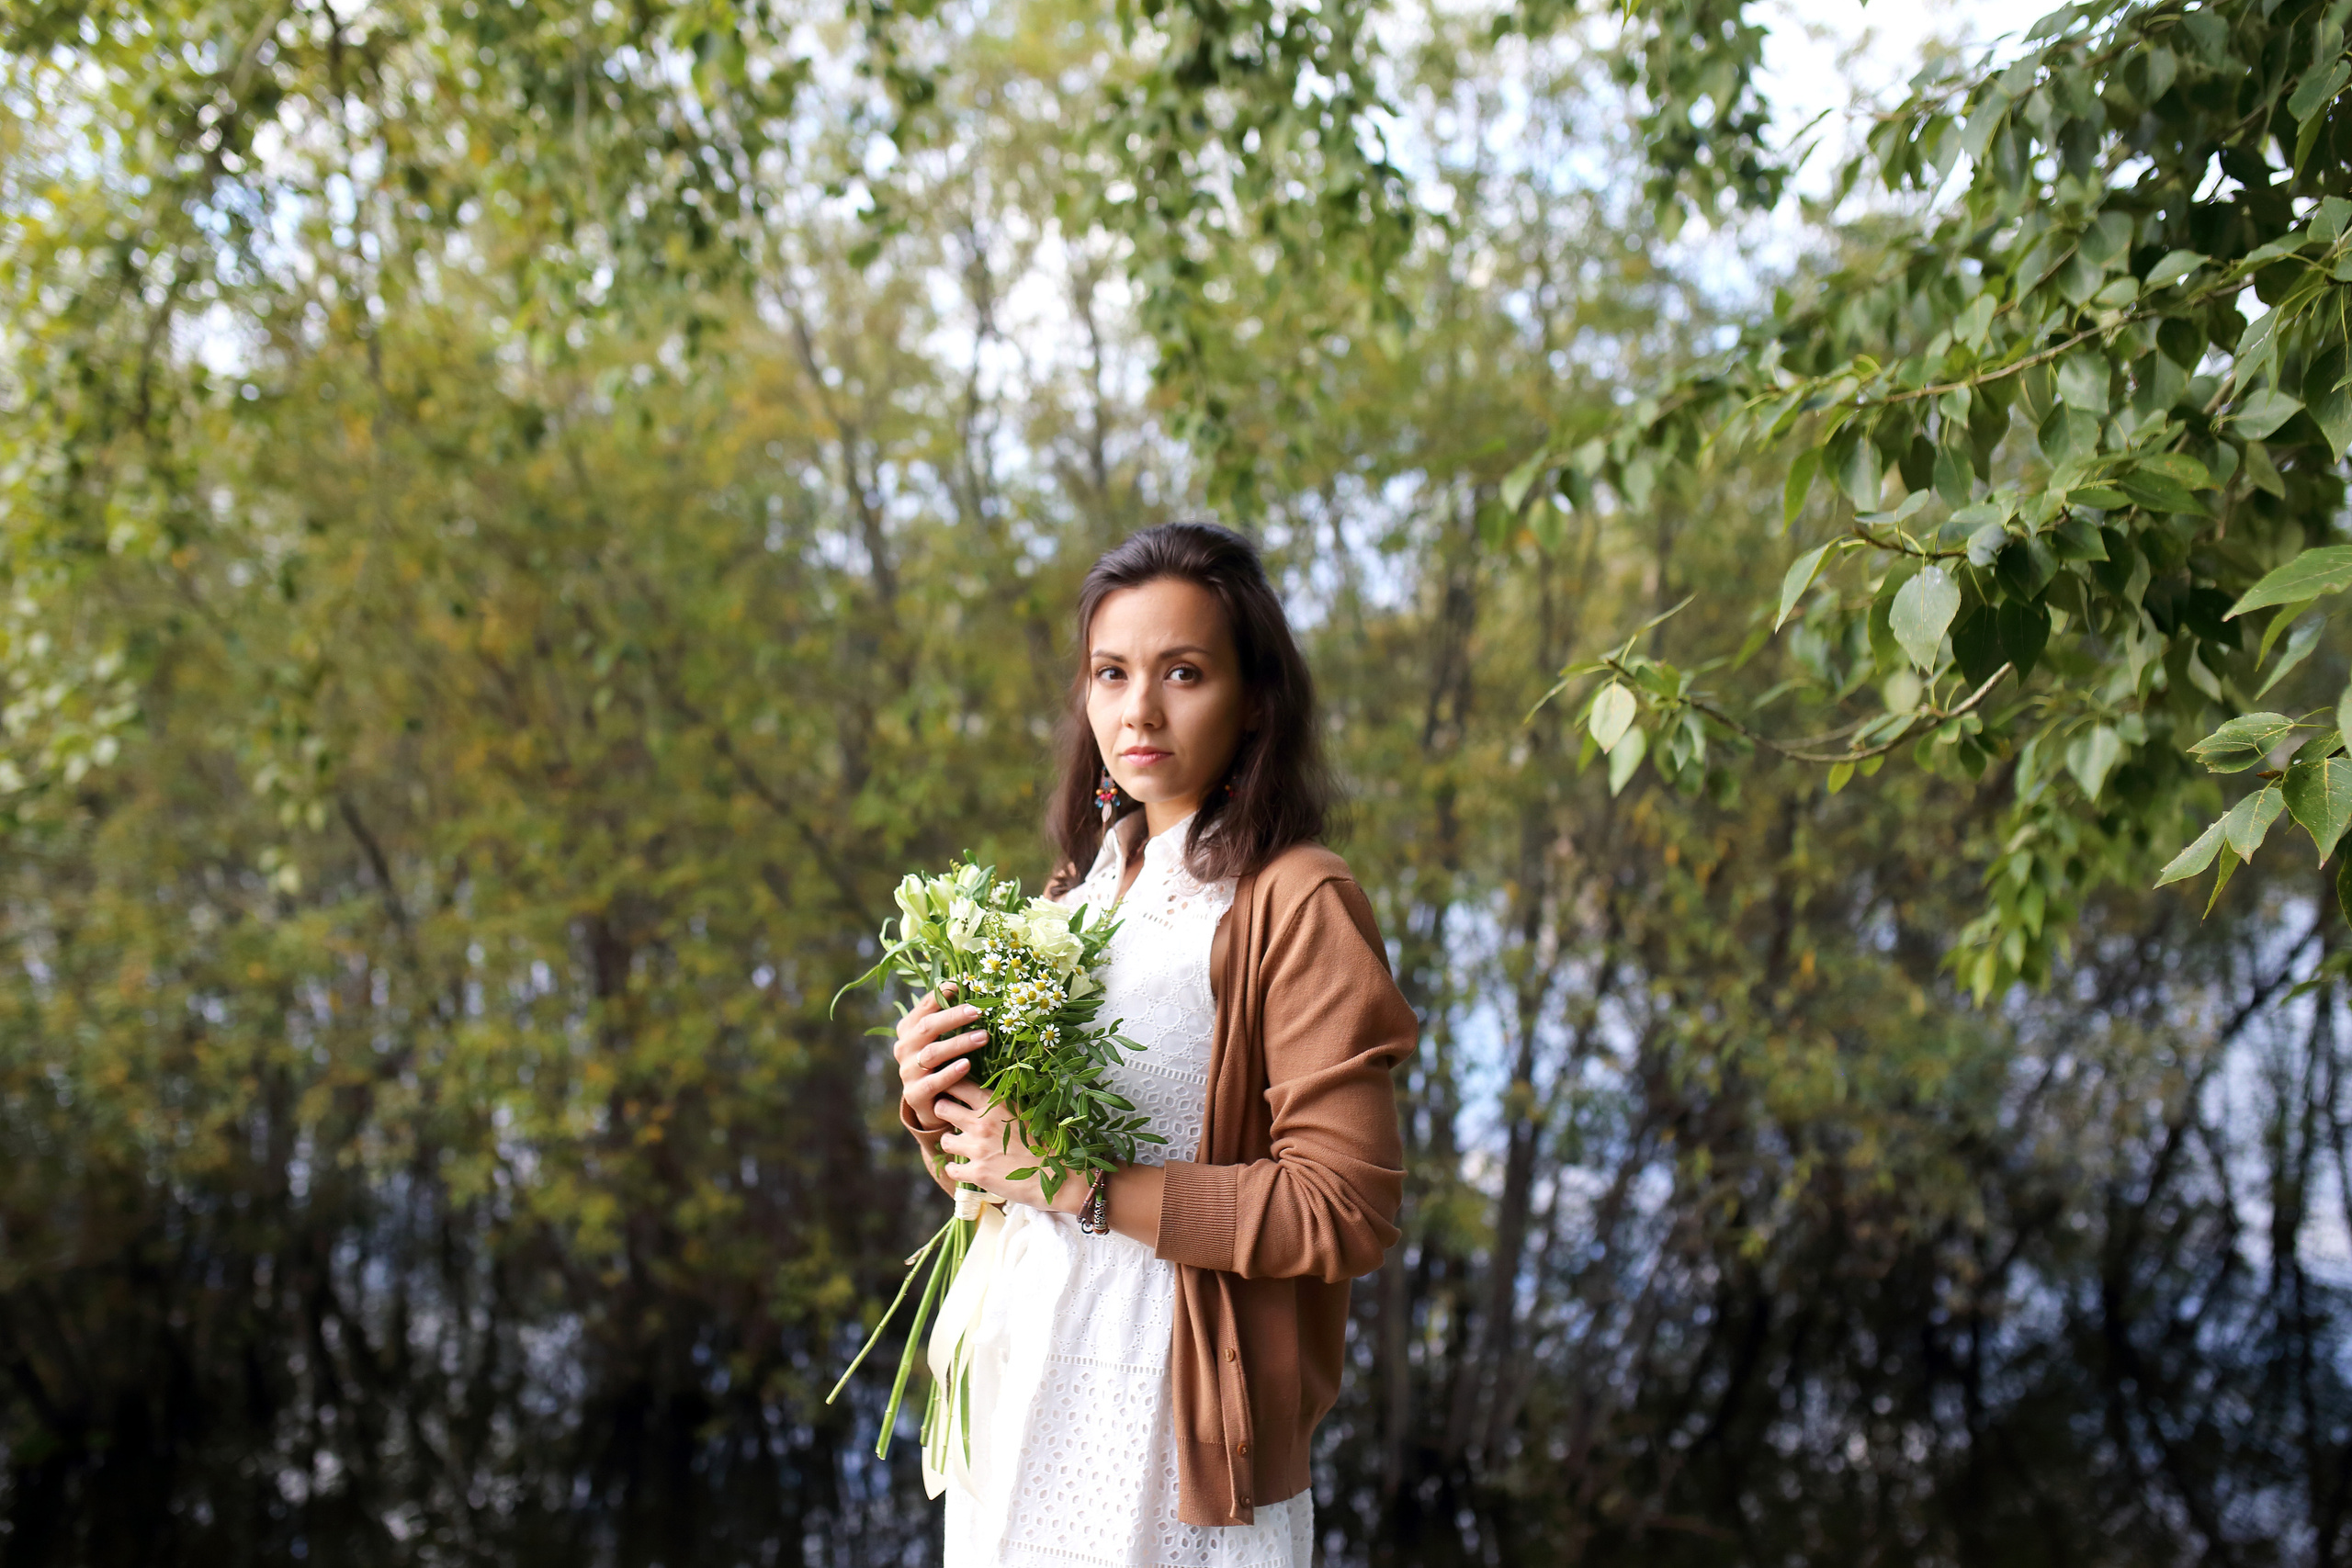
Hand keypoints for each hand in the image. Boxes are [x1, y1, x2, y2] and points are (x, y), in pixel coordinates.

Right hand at [895, 990, 986, 1129]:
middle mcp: (904, 1047)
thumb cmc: (942, 1063)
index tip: (965, 984)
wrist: (931, 1104)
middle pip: (927, 1027)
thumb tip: (973, 986)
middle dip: (954, 1017)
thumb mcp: (942, 1039)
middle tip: (978, 1011)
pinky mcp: (915, 1095)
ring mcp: (908, 1072)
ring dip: (958, 1043)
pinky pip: (933, 1082)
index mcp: (909, 1028)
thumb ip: (950, 1018)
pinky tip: (967, 1065)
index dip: (943, 993)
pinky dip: (950, 1073)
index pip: (924, 1005)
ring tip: (983, 1037)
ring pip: (932, 1054)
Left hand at [935, 1096, 1092, 1215]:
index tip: (951, 1091)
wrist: (1060, 1177)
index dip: (950, 1086)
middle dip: (944, 1112)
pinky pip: (951, 1169)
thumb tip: (988, 1097)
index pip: (959, 1084)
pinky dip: (957, 1170)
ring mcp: (977, 1149)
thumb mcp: (1027, 1114)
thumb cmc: (1049, 1143)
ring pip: (945, 1140)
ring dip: (951, 1142)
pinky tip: (967, 1169)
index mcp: (996, 1104)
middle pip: (942, 1107)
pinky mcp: (976, 1173)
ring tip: (962, 1146)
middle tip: (952, 1119)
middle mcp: (982, 1123)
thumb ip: (1003, 1106)